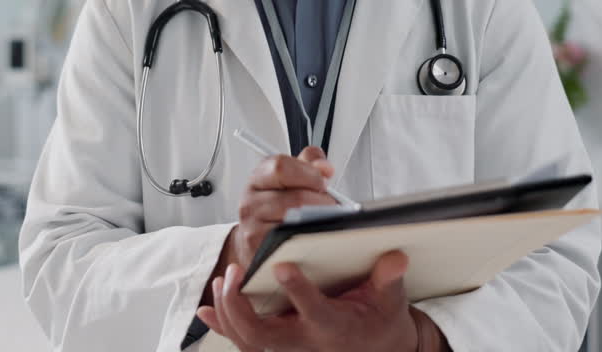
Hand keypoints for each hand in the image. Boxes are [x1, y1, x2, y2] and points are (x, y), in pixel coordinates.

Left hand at [199, 250, 420, 351]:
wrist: (375, 347)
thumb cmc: (378, 320)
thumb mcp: (391, 300)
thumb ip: (389, 280)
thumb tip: (395, 259)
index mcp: (333, 326)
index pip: (313, 312)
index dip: (298, 291)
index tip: (283, 265)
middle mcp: (305, 341)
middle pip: (262, 335)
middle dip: (240, 308)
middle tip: (233, 274)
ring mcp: (289, 345)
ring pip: (248, 340)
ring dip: (228, 312)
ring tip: (222, 280)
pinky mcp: (278, 343)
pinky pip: (243, 341)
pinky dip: (221, 325)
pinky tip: (206, 309)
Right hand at [227, 147, 336, 271]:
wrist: (258, 244)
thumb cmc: (278, 210)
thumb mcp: (290, 180)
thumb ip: (309, 163)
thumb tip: (324, 167)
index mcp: (258, 179)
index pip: (281, 167)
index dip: (309, 173)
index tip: (322, 181)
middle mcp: (250, 202)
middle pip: (297, 198)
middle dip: (322, 201)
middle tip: (330, 206)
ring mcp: (252, 228)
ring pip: (297, 222)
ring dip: (320, 221)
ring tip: (325, 221)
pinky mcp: (261, 252)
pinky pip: (294, 243)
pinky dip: (310, 239)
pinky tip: (315, 236)